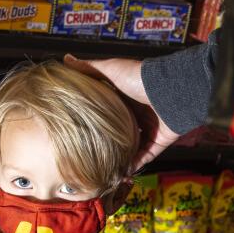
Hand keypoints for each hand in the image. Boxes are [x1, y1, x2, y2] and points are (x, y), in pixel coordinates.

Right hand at [64, 54, 180, 169]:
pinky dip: (133, 166)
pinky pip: (144, 158)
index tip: (77, 127)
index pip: (106, 110)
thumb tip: (66, 59)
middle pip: (117, 130)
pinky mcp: (157, 143)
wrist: (168, 92)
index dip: (93, 118)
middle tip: (86, 151)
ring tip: (101, 167)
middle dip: (105, 140)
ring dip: (119, 156)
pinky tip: (118, 173)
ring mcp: (148, 129)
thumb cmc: (140, 78)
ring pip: (130, 147)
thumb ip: (89, 68)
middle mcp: (137, 114)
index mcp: (125, 98)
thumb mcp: (110, 69)